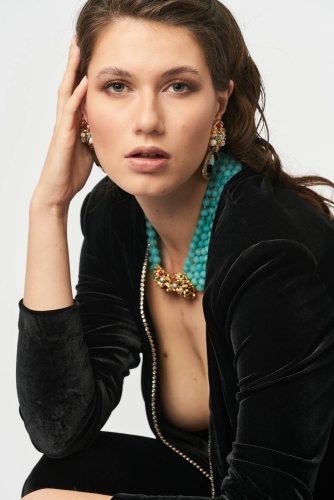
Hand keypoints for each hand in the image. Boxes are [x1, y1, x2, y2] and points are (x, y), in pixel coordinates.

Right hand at [31, 35, 93, 211]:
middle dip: (73, 64)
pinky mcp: (63, 137)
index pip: (75, 93)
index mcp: (71, 124)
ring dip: (72, 71)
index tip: (87, 55)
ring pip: (66, 92)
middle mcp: (65, 121)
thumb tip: (109, 129)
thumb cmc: (71, 173)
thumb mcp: (90, 151)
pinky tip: (85, 81)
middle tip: (77, 41)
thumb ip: (95, 136)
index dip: (80, 74)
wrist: (57, 192)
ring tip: (78, 50)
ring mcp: (62, 127)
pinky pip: (70, 112)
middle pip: (68, 86)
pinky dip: (77, 95)